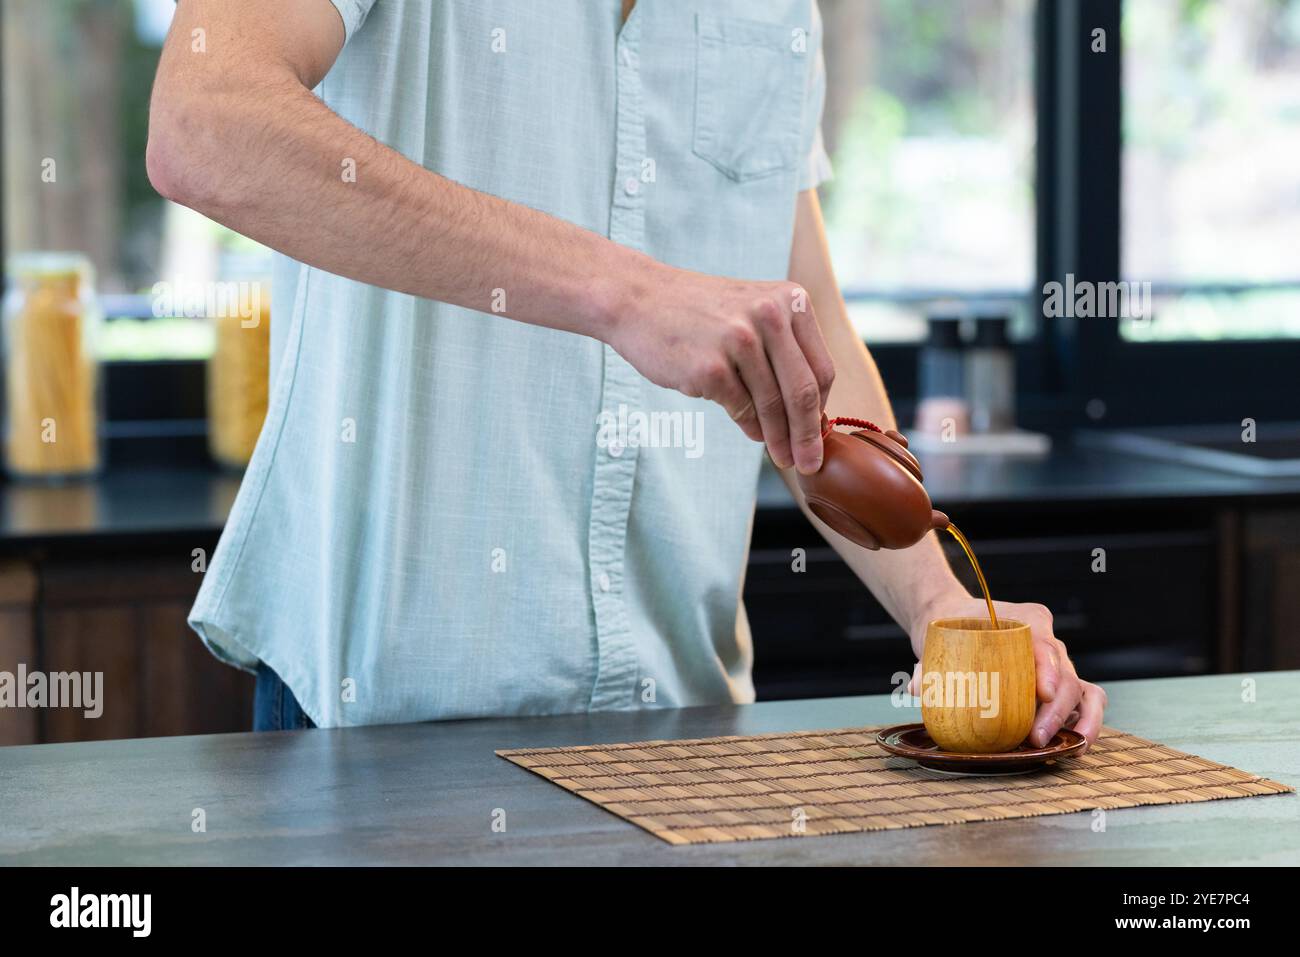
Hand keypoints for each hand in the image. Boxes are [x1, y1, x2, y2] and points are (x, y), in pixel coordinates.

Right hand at [604, 262, 834, 473]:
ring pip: (772, 405)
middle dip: (808, 436)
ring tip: (781, 457)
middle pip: (804, 392)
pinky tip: (752, 433)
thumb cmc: (698, 313)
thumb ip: (784, 350)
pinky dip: (750, 427)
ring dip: (779, 439)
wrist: (638, 299)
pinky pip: (741, 409)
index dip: (822, 409)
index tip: (819, 435)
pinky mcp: (711, 367)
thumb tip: (811, 414)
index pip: (821, 369)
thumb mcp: (752, 310)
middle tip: (810, 463)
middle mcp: (770, 315)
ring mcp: (739, 340)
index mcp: (789, 300)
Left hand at [907, 594, 1107, 747]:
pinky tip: (1073, 746)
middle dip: (1057, 709)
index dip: (1049, 670)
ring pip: (1086, 689)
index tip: (1044, 695)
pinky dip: (1085, 722)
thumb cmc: (948, 628)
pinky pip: (1084, 701)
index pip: (1045, 644)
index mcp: (1026, 619)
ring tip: (1073, 747)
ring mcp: (1058, 663)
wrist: (953, 618)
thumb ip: (924, 665)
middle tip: (1036, 737)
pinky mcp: (1059, 684)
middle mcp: (1048, 640)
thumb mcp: (933, 641)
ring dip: (1083, 720)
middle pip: (1066, 674)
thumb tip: (915, 688)